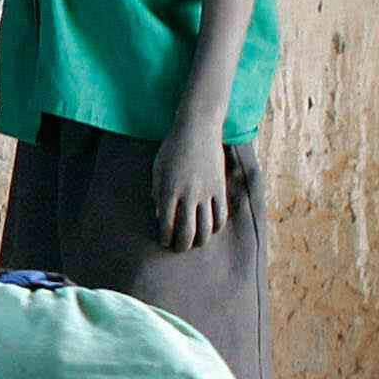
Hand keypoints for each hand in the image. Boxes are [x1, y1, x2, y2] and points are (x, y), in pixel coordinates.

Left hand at [153, 131, 227, 250]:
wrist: (197, 130)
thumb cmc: (172, 149)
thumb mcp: (158, 170)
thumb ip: (158, 194)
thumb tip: (161, 217)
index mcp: (169, 191)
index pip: (166, 224)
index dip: (165, 237)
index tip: (164, 241)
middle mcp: (188, 195)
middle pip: (187, 231)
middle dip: (182, 245)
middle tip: (179, 248)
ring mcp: (206, 193)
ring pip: (206, 228)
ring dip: (200, 240)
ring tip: (195, 243)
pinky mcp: (220, 189)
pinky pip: (221, 215)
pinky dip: (216, 227)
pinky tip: (211, 229)